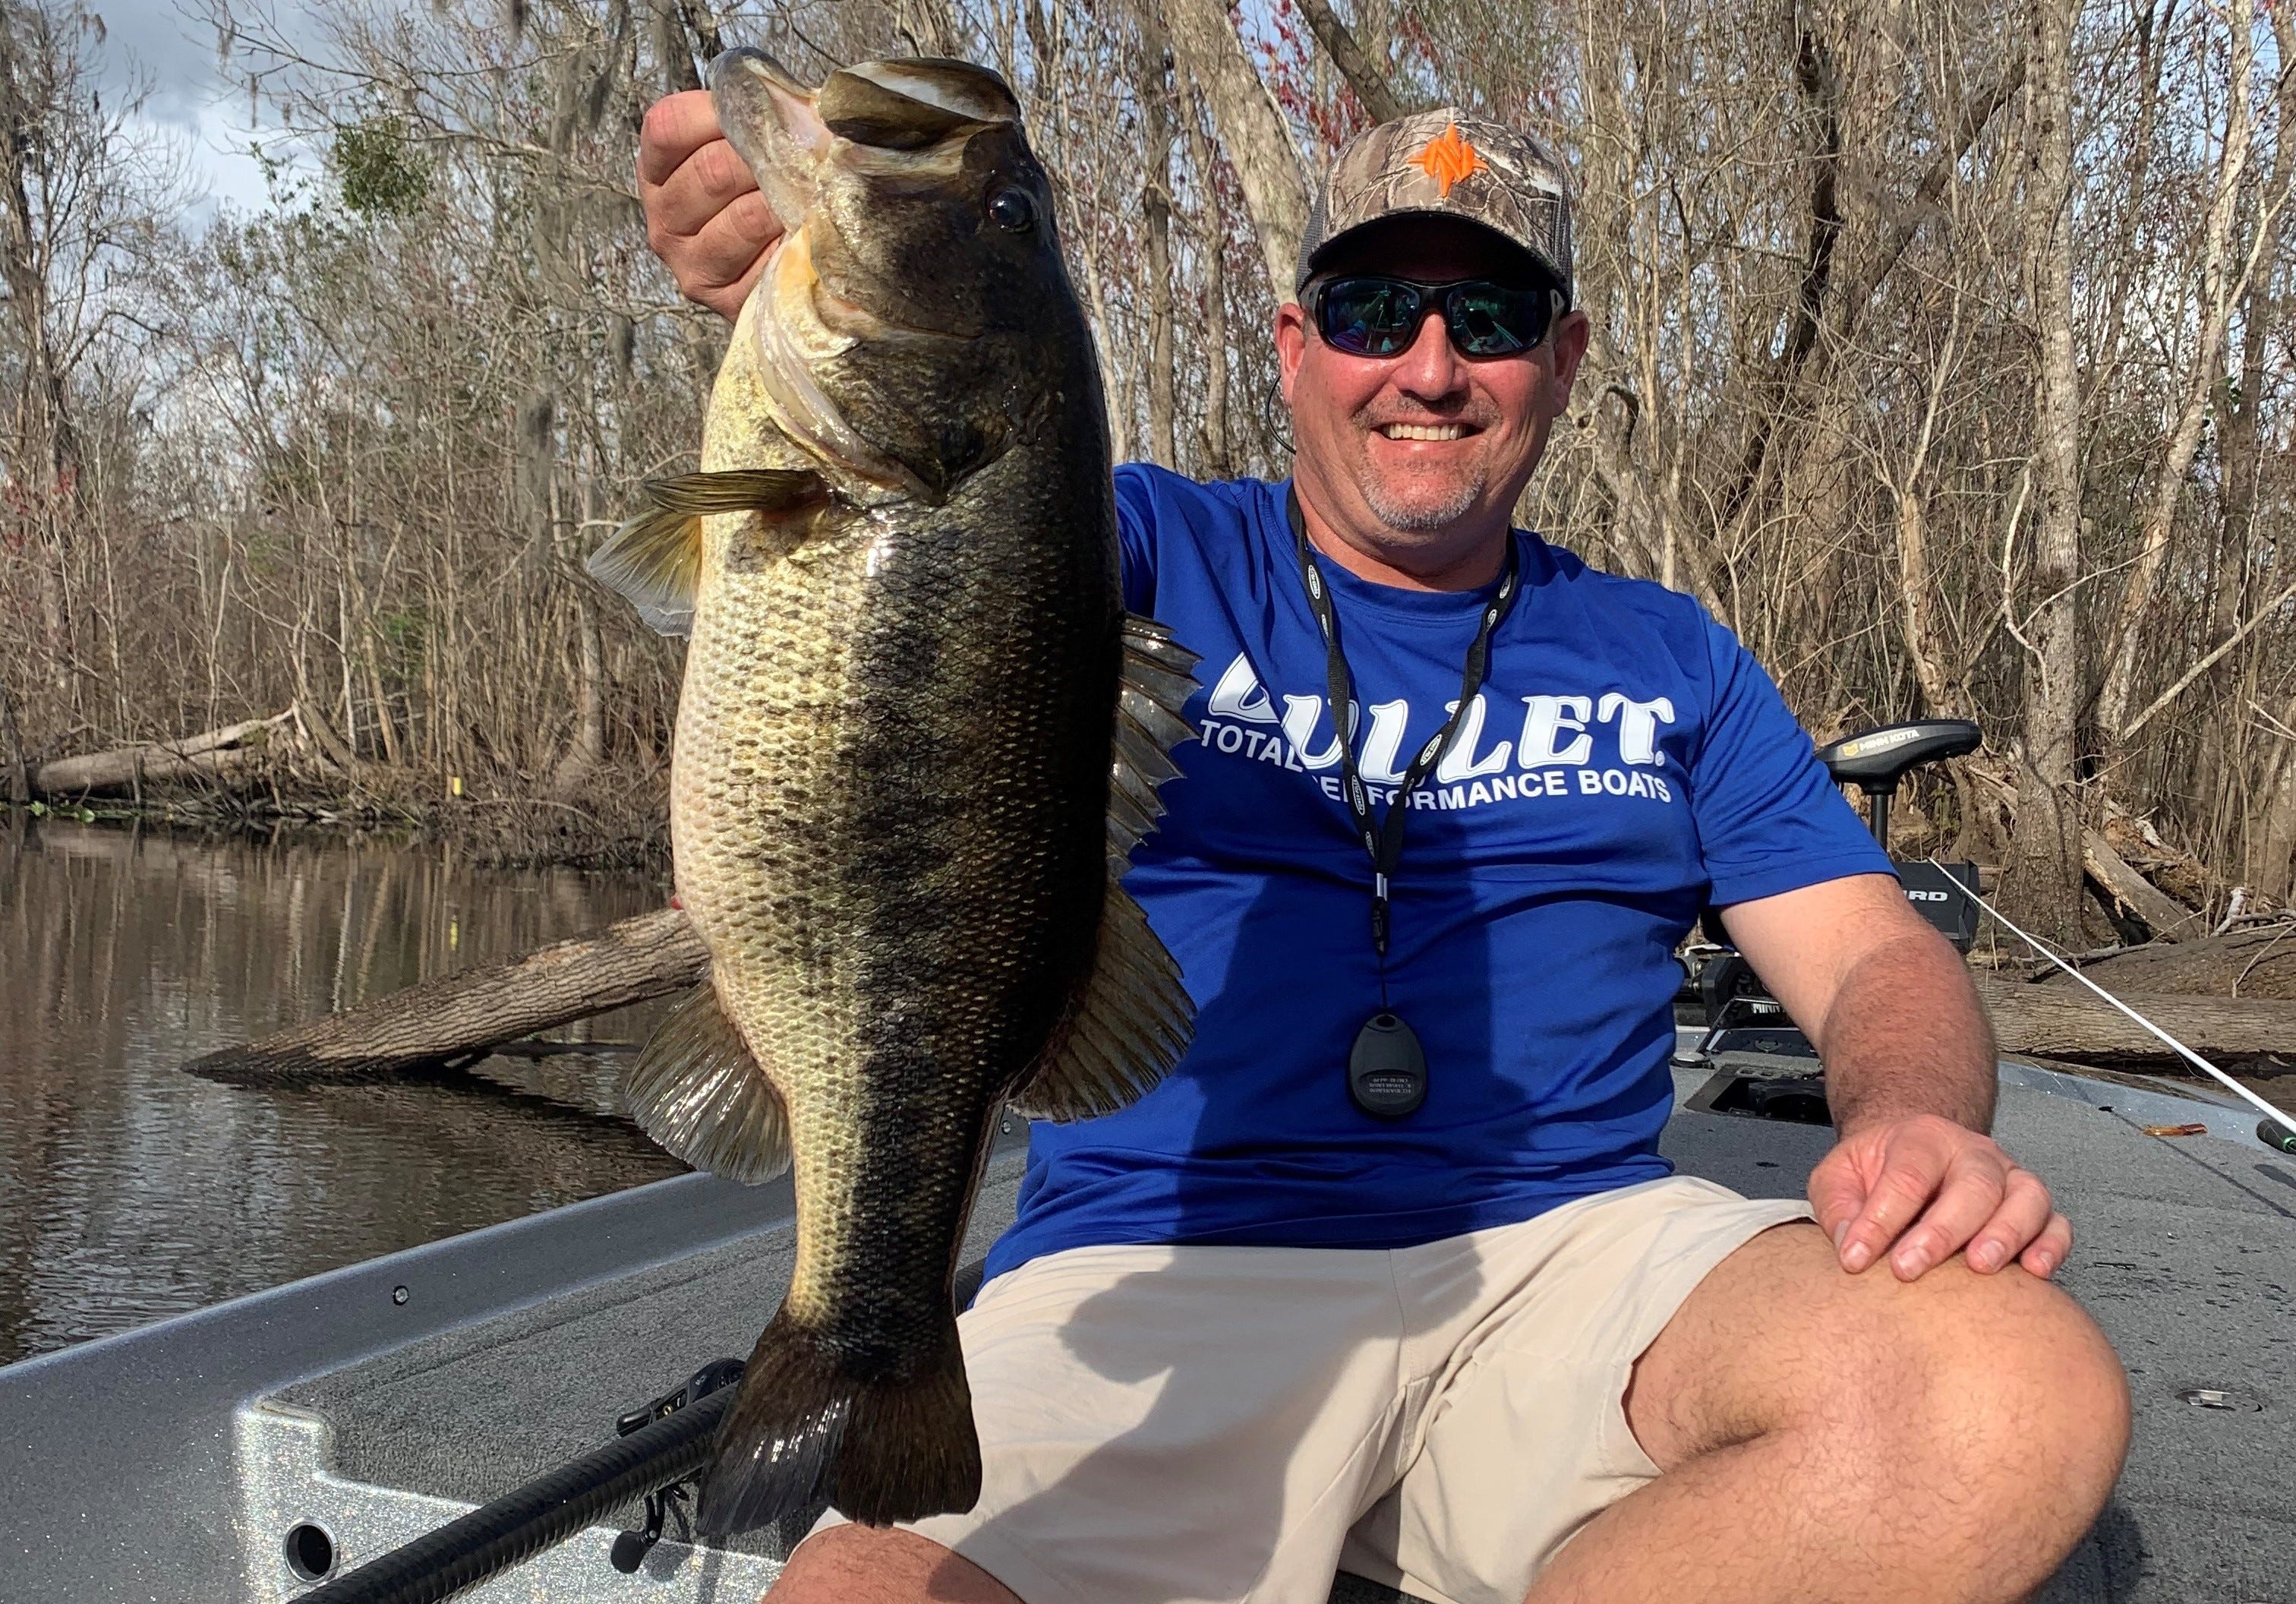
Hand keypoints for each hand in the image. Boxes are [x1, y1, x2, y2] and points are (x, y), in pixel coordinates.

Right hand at [638, 90, 782, 320]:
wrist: (782, 264)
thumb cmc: (760, 189)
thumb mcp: (742, 143)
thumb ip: (749, 116)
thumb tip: (785, 103)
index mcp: (656, 171)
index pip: (668, 127)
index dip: (717, 113)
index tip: (757, 113)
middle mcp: (663, 219)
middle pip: (711, 171)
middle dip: (765, 159)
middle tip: (799, 158)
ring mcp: (690, 264)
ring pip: (744, 217)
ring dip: (785, 201)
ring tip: (806, 194)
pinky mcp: (725, 300)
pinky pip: (768, 259)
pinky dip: (795, 240)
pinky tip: (804, 231)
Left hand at [1808, 1113, 2070, 1281]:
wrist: (1914, 1154)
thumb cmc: (1877, 1170)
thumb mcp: (1838, 1176)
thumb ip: (1838, 1206)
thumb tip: (1850, 1243)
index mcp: (1922, 1137)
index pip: (1906, 1176)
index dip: (1880, 1220)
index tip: (1856, 1259)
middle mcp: (1974, 1152)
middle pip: (1972, 1185)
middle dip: (1941, 1231)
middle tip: (1908, 1268)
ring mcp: (2010, 1178)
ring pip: (2025, 1198)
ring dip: (2005, 1234)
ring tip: (1980, 1267)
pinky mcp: (2036, 1209)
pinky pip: (2057, 1224)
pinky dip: (2051, 1247)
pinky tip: (2033, 1271)